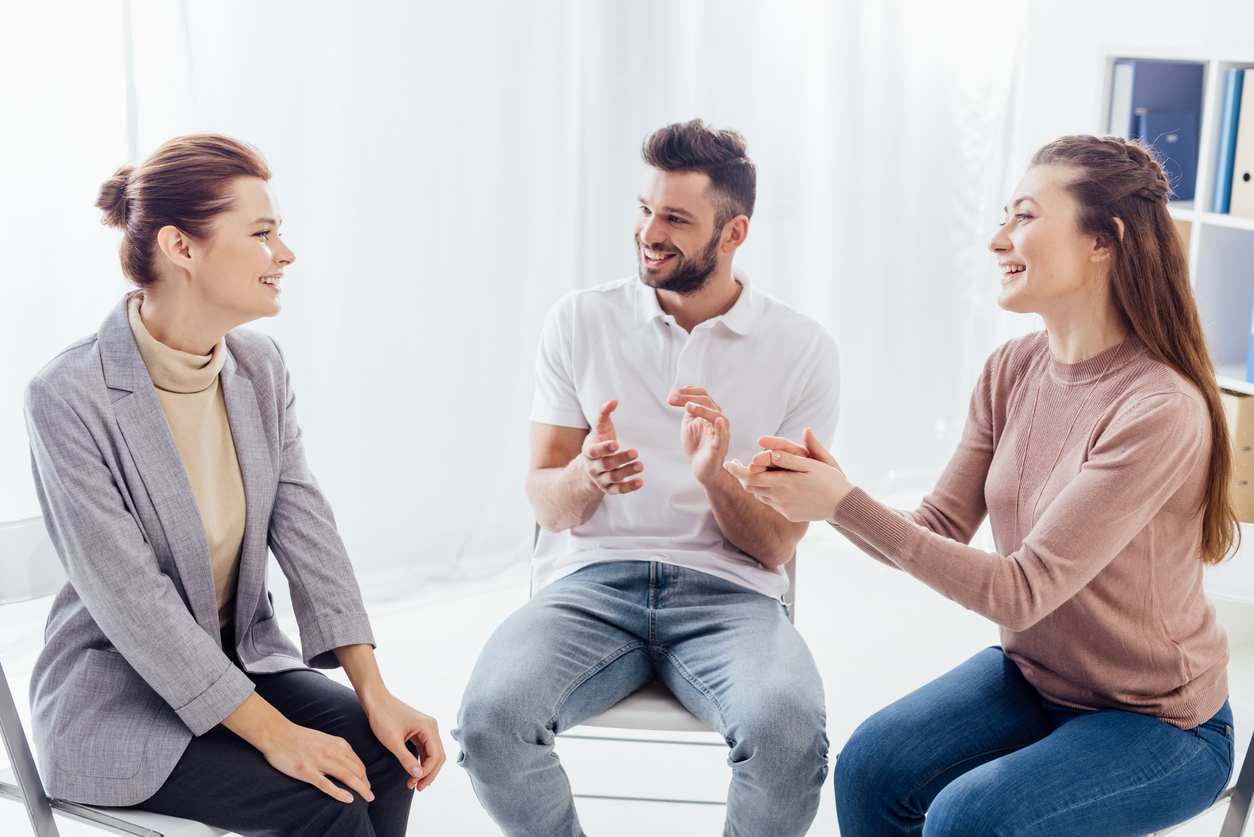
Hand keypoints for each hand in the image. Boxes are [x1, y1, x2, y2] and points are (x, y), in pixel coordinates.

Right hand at [260, 720, 374, 803]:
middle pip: (357, 771)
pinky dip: (340, 793)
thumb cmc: (300, 738)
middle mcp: (332, 751)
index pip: (358, 764)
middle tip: (370, 796)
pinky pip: (327, 785)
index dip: (365, 777)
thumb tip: (348, 763)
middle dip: (366, 785)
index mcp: (338, 744)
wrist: (277, 733)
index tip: (367, 786)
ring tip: (366, 799)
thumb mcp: (325, 740)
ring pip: (347, 777)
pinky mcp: (306, 771)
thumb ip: (337, 750)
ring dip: (359, 789)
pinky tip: (348, 799)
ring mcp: (320, 761)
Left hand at [362, 690, 445, 791]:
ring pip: (433, 754)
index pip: (436, 756)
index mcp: (429, 727)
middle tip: (417, 788)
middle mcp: (431, 727)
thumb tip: (418, 776)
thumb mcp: (393, 742)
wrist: (375, 701)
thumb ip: (406, 759)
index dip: (427, 772)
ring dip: (425, 769)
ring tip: (414, 784)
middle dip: (429, 773)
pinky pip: (425, 749)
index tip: (414, 783)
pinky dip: (422, 762)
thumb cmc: (382, 717)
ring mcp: (427, 729)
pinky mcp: (420, 731)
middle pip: (438, 756)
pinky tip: (414, 772)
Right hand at [577, 398, 643, 494]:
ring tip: (641, 465)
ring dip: (627, 472)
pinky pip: (618, 490)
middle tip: (635, 452)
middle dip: (620, 459)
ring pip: (613, 477)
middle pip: (605, 464)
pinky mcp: (609, 488)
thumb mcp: (599, 426)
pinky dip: (628, 488)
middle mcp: (592, 466)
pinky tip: (640, 482)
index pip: (594, 451)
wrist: (590, 465)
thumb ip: (604, 412)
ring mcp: (600, 479)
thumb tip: (613, 400)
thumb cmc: (599, 440)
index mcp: (588, 450)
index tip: (616, 444)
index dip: (604, 448)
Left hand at [670, 386, 729, 487]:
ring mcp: (721, 432)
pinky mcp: (720, 447)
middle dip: (688, 398)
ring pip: (716, 415)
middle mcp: (718, 420)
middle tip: (672, 399)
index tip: (671, 395)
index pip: (702, 395)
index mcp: (710, 413)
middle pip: (707, 402)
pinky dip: (720, 427)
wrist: (701, 468)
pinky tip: (716, 420)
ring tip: (688, 406)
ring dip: (702, 409)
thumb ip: (689, 406)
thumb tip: (687, 386)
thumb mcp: (689, 422)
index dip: (687, 392)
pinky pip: (723, 435)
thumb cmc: (697, 445)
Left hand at [724, 428, 851, 521]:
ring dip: (756, 484)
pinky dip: (768, 493)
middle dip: (743, 476)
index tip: (727, 463)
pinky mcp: (789, 516)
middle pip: (751, 487)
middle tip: (739, 464)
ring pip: (760, 495)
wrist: (843, 505)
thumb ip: (790, 458)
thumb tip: (771, 451)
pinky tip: (774, 485)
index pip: (751, 477)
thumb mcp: (812, 464)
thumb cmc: (830, 480)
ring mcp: (784, 509)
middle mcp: (780, 498)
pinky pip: (772, 503)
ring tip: (756, 472)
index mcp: (784, 483)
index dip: (736, 470)